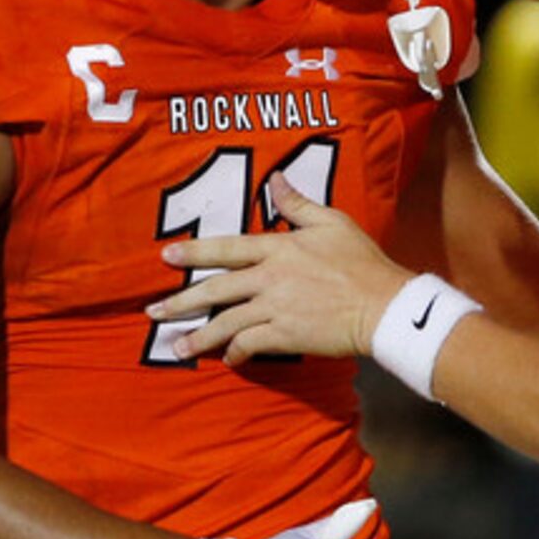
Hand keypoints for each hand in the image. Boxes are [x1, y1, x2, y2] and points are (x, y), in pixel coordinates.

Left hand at [149, 172, 409, 363]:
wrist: (385, 306)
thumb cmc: (363, 263)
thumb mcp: (332, 222)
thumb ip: (298, 205)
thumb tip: (276, 179)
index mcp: (278, 248)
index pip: (226, 248)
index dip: (194, 252)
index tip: (165, 257)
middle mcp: (269, 277)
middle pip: (215, 289)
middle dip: (180, 301)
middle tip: (154, 311)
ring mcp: (275, 308)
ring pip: (225, 322)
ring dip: (199, 337)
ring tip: (177, 347)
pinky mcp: (284, 335)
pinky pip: (248, 344)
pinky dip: (235, 353)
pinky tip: (228, 359)